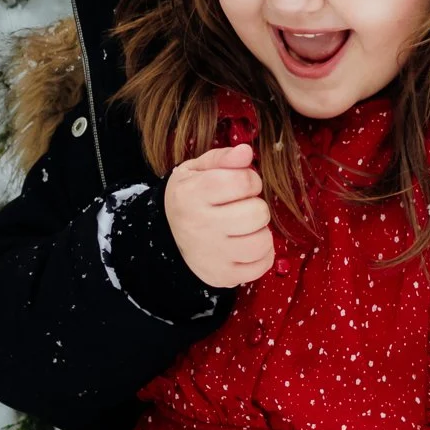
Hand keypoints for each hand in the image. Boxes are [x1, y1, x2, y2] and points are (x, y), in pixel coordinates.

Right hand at [164, 143, 275, 287]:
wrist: (166, 237)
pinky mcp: (223, 276)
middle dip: (256, 205)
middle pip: (257, 213)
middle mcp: (200, 227)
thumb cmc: (190, 198)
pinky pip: (262, 265)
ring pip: (262, 242)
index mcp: (191, 195)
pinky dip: (262, 255)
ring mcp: (212, 256)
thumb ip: (222, 158)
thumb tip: (246, 152)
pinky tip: (247, 244)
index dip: (250, 179)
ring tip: (246, 227)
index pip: (243, 181)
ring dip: (260, 231)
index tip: (241, 184)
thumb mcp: (197, 171)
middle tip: (242, 207)